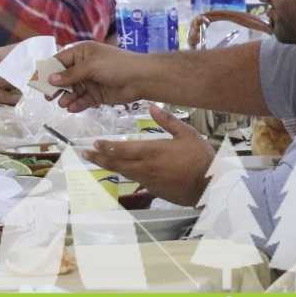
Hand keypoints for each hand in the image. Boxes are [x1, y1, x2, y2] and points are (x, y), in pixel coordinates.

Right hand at [46, 41, 163, 112]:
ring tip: (63, 104)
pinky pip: (83, 100)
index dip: (48, 70)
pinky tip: (73, 108)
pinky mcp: (97, 95)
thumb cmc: (116, 66)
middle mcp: (84, 66)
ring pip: (72, 90)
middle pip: (64, 78)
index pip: (60, 61)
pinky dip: (77, 104)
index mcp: (82, 53)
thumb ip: (71, 74)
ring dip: (66, 97)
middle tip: (48, 97)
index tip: (37, 81)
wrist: (141, 79)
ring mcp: (90, 81)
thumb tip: (51, 79)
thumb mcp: (91, 66)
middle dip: (56, 87)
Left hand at [85, 107, 211, 205]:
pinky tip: (119, 171)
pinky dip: (124, 175)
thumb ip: (168, 120)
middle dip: (99, 157)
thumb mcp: (187, 134)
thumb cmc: (200, 158)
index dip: (107, 146)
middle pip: (117, 163)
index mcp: (153, 151)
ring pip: (123, 173)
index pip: (123, 149)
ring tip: (95, 161)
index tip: (95, 142)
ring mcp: (149, 181)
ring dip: (107, 166)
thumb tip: (152, 106)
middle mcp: (146, 167)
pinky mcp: (154, 190)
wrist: (210, 185)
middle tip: (85, 153)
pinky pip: (135, 181)